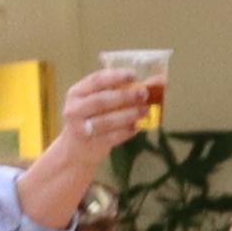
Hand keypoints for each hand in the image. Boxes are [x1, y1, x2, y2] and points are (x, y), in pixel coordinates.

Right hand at [31, 71, 157, 227]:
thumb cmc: (94, 124)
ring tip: (145, 113)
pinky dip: (126, 133)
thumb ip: (124, 95)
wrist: (74, 154)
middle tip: (144, 94)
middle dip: (124, 98)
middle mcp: (73, 110)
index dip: (114, 77)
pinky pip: (110, 139)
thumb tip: (158, 83)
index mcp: (76, 94)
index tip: (133, 76)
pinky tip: (137, 129)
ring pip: (105, 121)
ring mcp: (79, 129)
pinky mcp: (88, 147)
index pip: (95, 81)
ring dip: (128, 116)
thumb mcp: (102, 106)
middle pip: (101, 101)